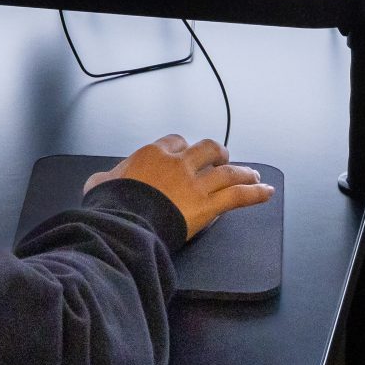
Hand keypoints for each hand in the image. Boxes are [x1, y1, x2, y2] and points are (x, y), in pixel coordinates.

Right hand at [85, 135, 270, 238]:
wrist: (125, 223)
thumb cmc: (112, 205)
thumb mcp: (100, 185)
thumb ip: (103, 180)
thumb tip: (98, 182)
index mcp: (152, 155)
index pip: (175, 142)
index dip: (183, 149)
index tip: (184, 156)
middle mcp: (178, 164)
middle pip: (207, 149)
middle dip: (218, 154)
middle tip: (224, 161)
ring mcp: (195, 183)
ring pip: (227, 172)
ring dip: (243, 172)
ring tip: (253, 175)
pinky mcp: (208, 205)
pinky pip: (238, 195)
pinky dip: (256, 193)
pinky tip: (267, 192)